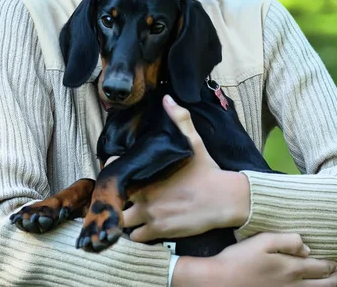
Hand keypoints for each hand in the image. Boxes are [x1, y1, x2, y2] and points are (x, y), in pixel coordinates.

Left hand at [123, 95, 249, 241]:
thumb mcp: (194, 140)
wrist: (224, 198)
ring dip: (123, 218)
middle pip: (115, 199)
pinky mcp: (160, 231)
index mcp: (148, 172)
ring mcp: (151, 214)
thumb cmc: (207, 170)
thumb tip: (168, 98)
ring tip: (128, 213)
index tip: (116, 172)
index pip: (115, 170)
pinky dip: (135, 235)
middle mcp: (145, 194)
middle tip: (120, 196)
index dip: (112, 171)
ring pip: (122, 220)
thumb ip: (178, 118)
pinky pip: (136, 238)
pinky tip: (141, 227)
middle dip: (115, 198)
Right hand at [172, 232, 336, 286]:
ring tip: (335, 286)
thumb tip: (307, 247)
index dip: (329, 265)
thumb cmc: (240, 258)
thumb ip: (287, 241)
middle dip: (333, 280)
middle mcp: (291, 285)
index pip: (317, 267)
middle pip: (320, 285)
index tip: (336, 263)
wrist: (221, 280)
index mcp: (290, 268)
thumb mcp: (262, 240)